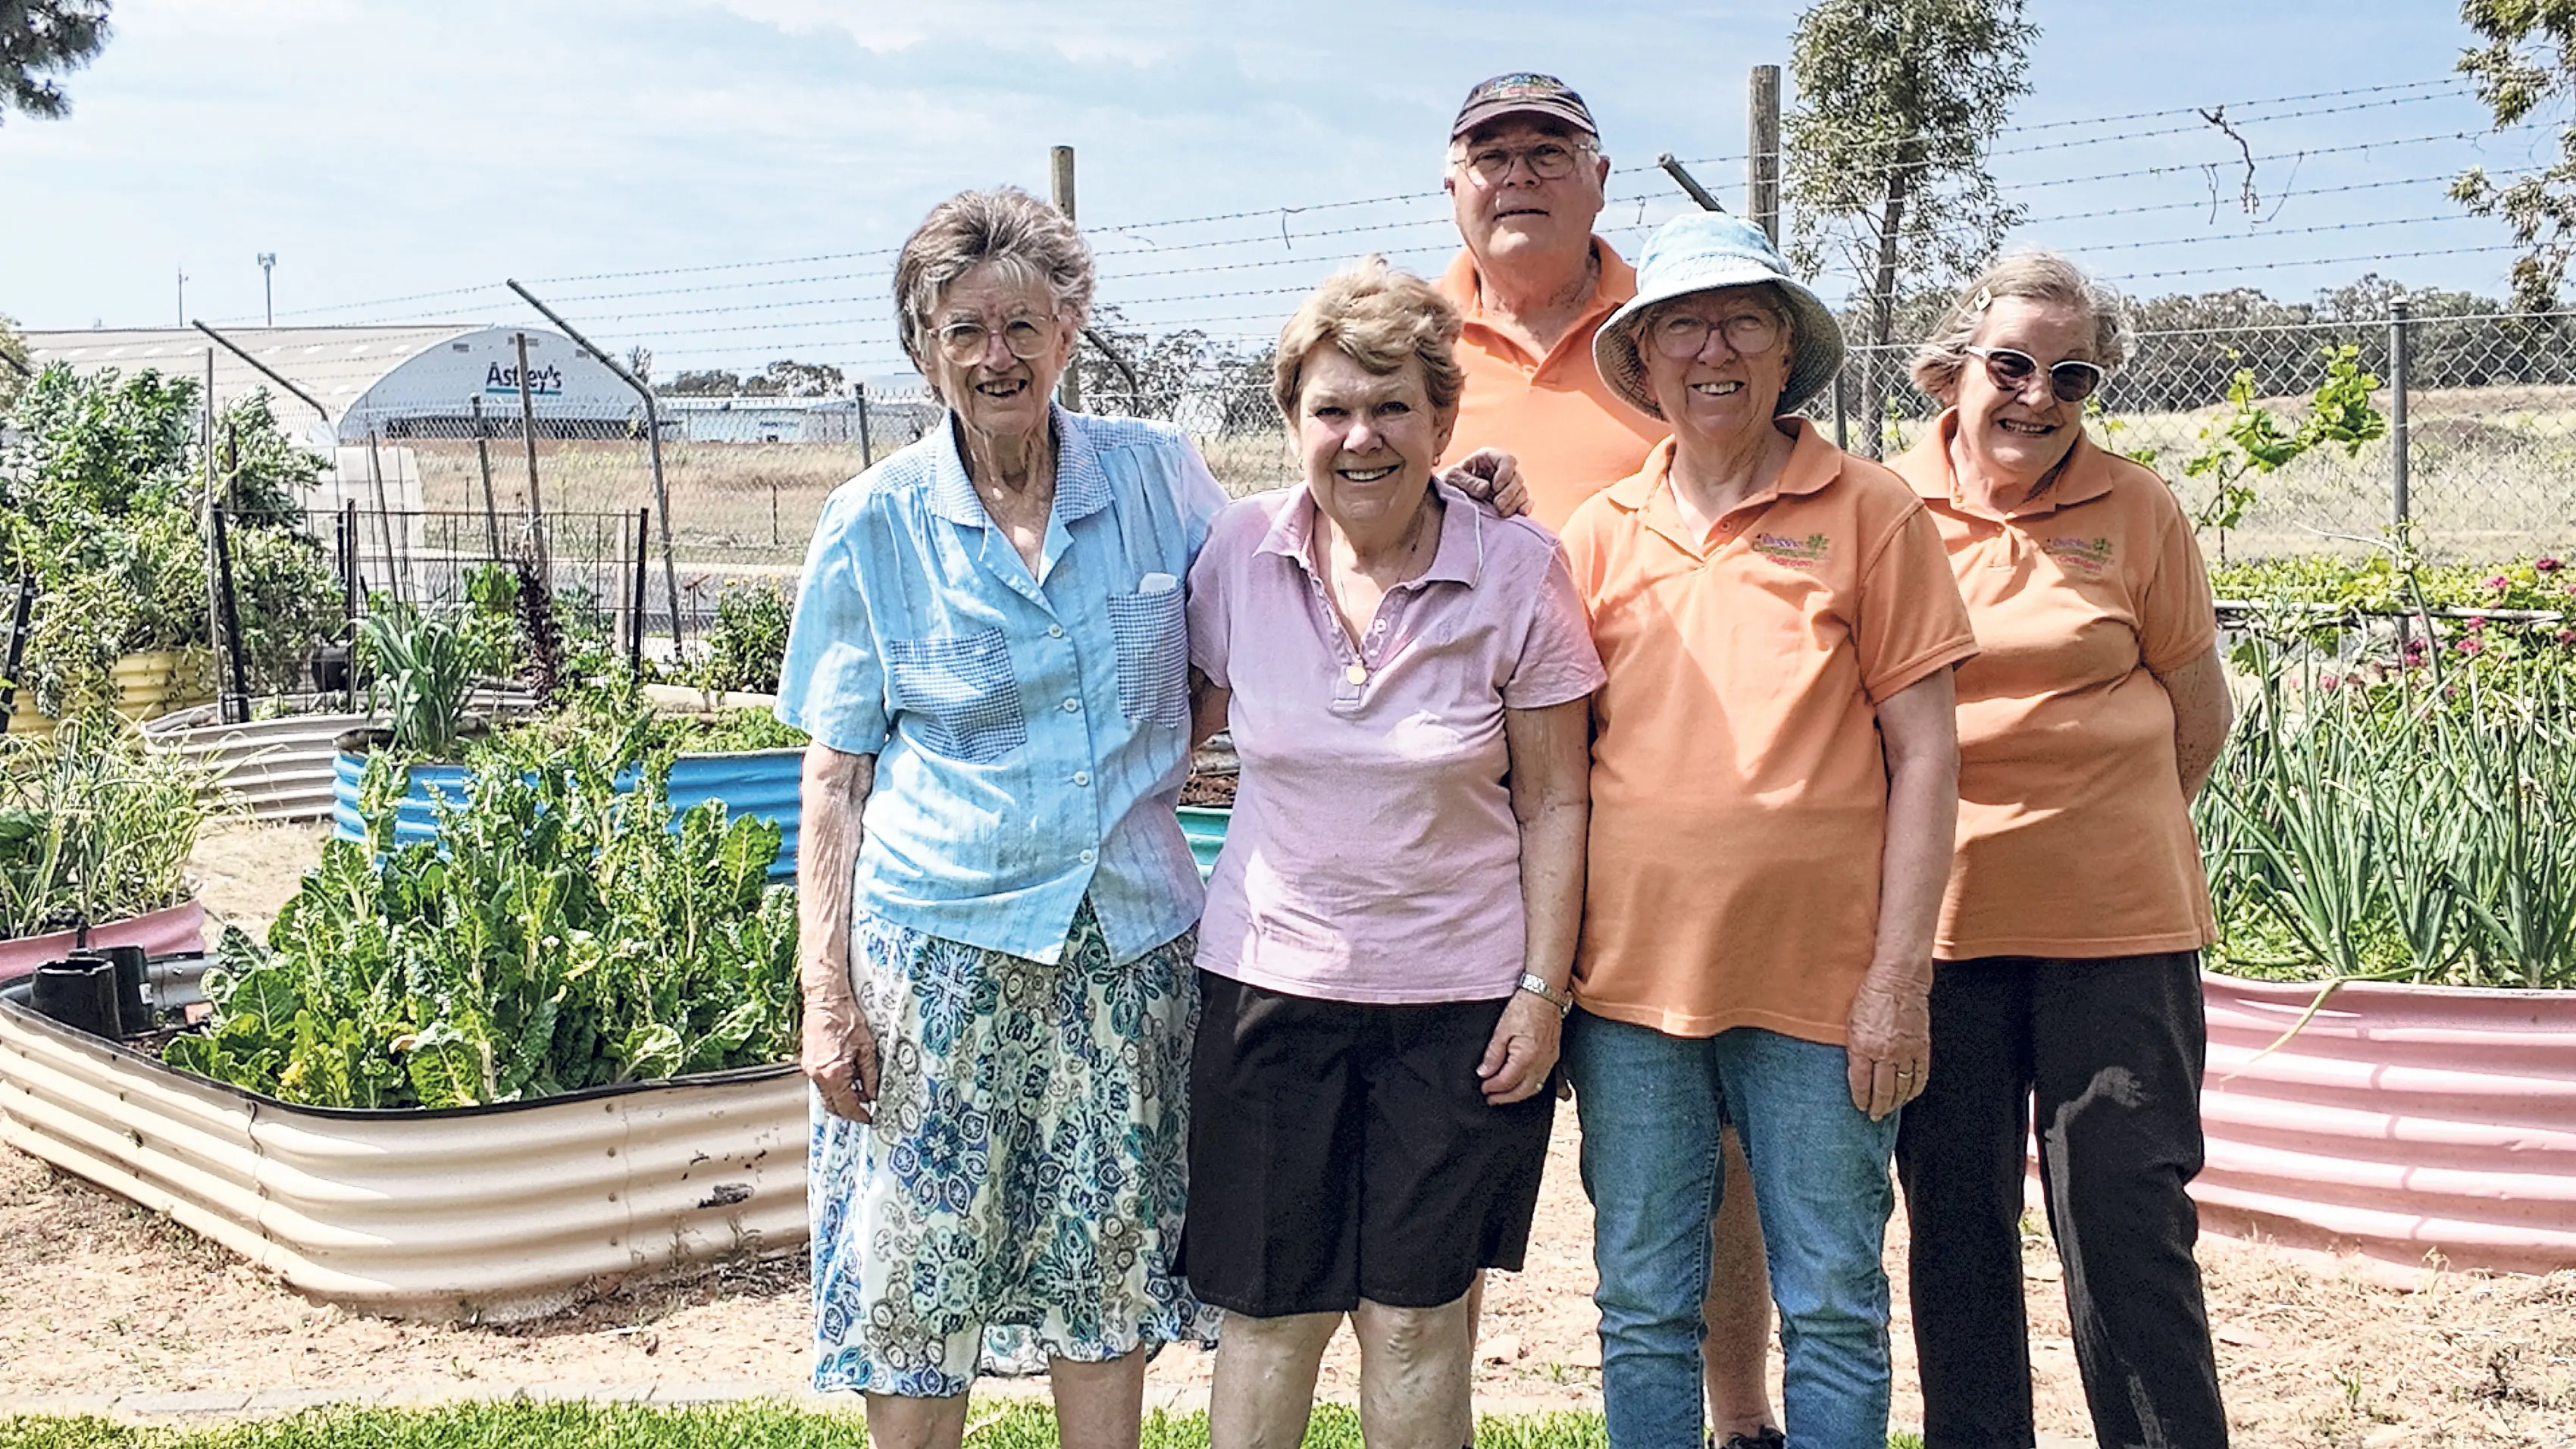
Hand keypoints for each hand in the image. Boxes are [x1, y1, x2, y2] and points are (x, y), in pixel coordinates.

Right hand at [802, 985, 879, 1122]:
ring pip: (826, 1095)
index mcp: (834, 1073)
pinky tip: (847, 1076)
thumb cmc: (845, 1017)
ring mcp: (810, 1068)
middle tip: (865, 1109)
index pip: (847, 1106)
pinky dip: (834, 1085)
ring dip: (841, 1098)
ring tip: (859, 1089)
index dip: (860, 1115)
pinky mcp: (808, 1061)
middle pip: (832, 1106)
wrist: (826, 999)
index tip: (869, 1118)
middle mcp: (818, 1074)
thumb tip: (874, 1093)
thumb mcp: (867, 1048)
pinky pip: (821, 1082)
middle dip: (849, 1111)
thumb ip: (871, 1075)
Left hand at [1440, 448, 1530, 519]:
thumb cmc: (1449, 483)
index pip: (1506, 460)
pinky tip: (1522, 513)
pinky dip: (1525, 507)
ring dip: (1515, 502)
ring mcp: (1507, 486)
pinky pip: (1524, 502)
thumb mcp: (1452, 478)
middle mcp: (1501, 470)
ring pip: (1521, 491)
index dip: (1505, 473)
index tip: (1495, 487)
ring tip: (1501, 513)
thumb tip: (1485, 489)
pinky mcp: (1510, 501)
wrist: (1445, 499)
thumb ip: (1468, 482)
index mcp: (1488, 458)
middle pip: (1516, 477)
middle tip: (1498, 506)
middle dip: (1509, 493)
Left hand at [1478, 992, 1561, 1104]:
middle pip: (1522, 1091)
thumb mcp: (1502, 1030)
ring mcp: (1550, 1060)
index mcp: (1526, 1057)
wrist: (1545, 994)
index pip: (1506, 1081)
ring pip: (1535, 1088)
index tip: (1483, 1089)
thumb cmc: (1523, 1008)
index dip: (1492, 1088)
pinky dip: (1530, 1086)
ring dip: (1518, 1095)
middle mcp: (1541, 1063)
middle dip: (1505, 1098)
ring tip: (1504, 1096)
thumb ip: (1493, 1055)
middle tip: (1491, 1099)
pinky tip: (1522, 1084)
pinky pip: (1543, 1079)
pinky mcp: (1554, 1056)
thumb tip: (1484, 1073)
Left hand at [1844, 965, 1930, 1121]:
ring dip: (1895, 1102)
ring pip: (1902, 1088)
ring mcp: (1906, 1051)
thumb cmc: (1870, 995)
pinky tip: (1909, 1095)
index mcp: (1863, 1047)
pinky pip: (1920, 1076)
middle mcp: (1885, 1053)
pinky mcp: (1922, 1046)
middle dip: (1878, 1107)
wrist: (1899, 978)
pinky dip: (1915, 1089)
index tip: (1860, 1107)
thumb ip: (1854, 1049)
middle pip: (1882, 1091)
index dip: (1861, 1099)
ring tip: (1889, 1109)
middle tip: (1875, 1116)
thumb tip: (1857, 1071)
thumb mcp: (1851, 1022)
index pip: (1861, 1084)